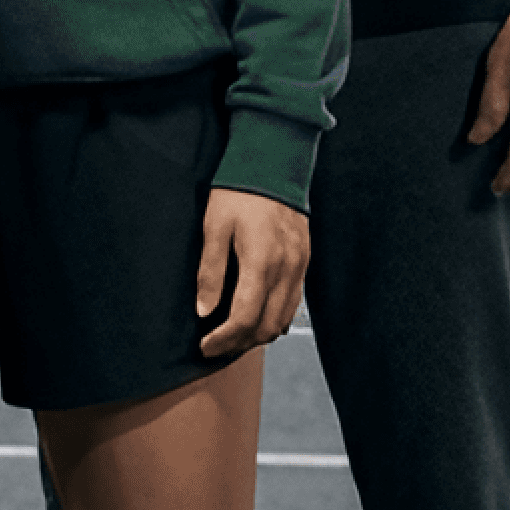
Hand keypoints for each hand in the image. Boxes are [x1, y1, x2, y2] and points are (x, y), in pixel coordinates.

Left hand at [194, 185, 309, 357]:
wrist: (274, 162)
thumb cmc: (239, 191)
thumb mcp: (213, 226)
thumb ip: (211, 271)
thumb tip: (205, 310)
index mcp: (261, 261)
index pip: (244, 317)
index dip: (224, 339)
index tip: (205, 346)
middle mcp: (286, 268)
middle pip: (266, 325)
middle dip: (239, 343)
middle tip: (215, 346)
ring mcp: (300, 266)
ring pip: (283, 318)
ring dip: (258, 334)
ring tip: (233, 336)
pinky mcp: (305, 260)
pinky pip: (293, 302)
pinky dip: (275, 317)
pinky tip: (257, 316)